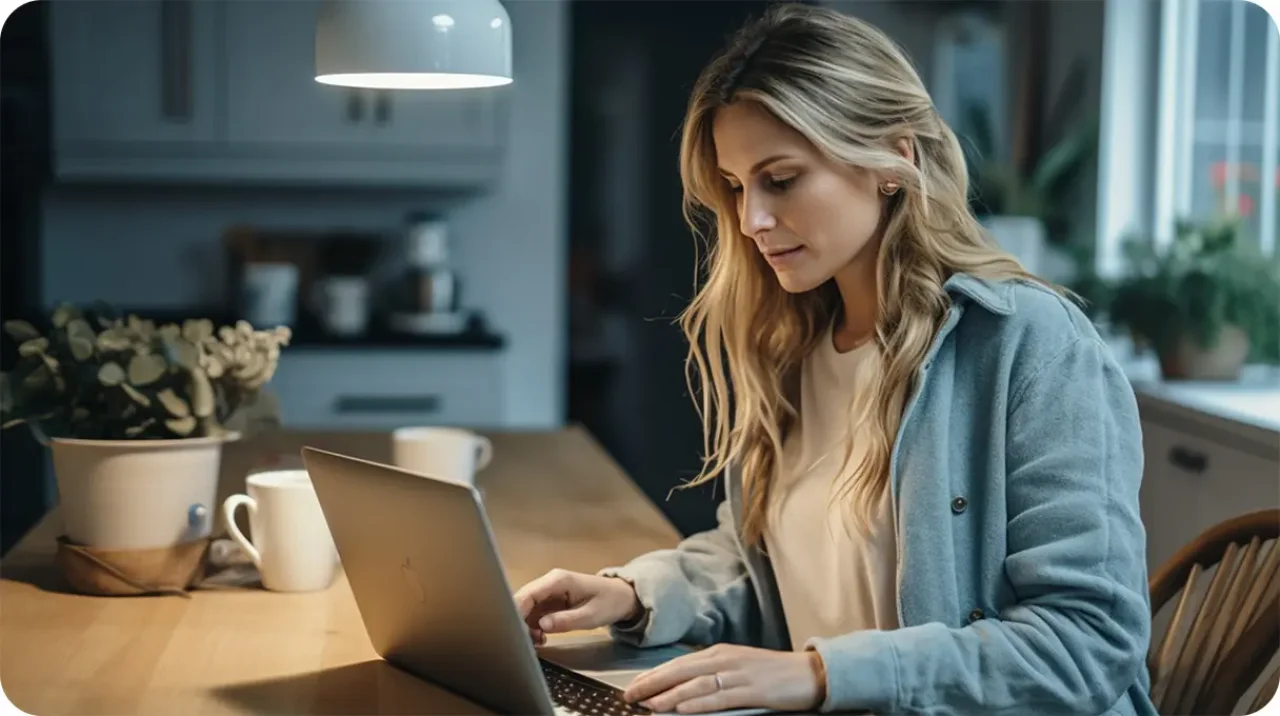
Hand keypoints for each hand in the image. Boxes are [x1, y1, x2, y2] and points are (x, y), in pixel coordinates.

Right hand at [513, 568, 641, 644]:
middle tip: (528, 642)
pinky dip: (534, 627)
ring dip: (527, 626)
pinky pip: (534, 614)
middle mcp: (549, 583)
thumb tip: (541, 626)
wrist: (622, 597)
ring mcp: (549, 592)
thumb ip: (565, 620)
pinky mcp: (550, 602)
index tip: (515, 631)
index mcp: (558, 580)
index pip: (528, 594)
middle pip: (523, 600)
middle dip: (520, 621)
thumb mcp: (590, 615)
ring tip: (539, 642)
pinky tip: (542, 638)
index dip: (517, 611)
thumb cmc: (609, 602)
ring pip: (526, 609)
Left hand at [623, 644, 826, 713]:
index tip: (634, 684)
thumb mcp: (737, 666)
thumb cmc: (772, 673)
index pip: (679, 663)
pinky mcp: (751, 690)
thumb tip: (683, 687)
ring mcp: (738, 674)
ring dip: (670, 695)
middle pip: (681, 671)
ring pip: (696, 684)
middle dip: (653, 683)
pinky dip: (698, 703)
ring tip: (649, 704)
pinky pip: (719, 697)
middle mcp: (725, 659)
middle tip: (630, 695)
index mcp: (720, 653)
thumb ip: (712, 673)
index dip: (655, 674)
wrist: (808, 673)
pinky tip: (681, 709)